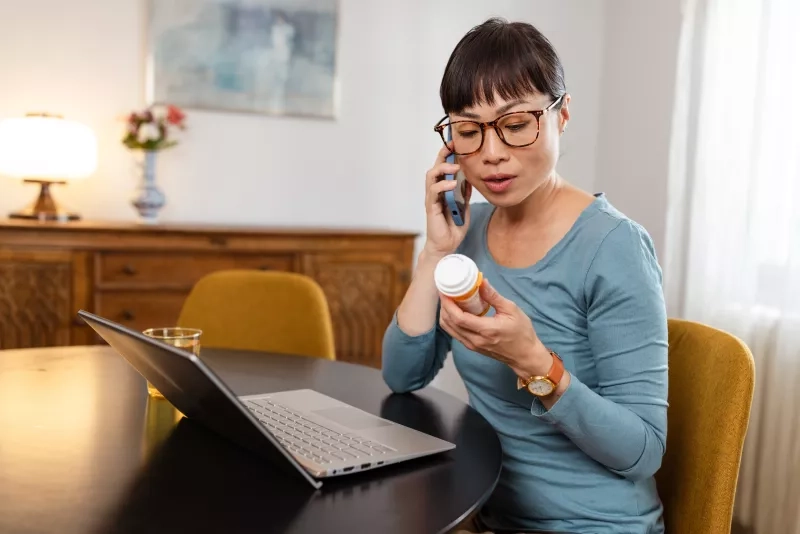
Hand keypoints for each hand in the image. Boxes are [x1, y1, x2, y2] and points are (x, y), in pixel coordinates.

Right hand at [422, 142, 472, 257]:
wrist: (446, 246)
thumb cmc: (453, 227)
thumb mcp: (464, 207)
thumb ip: (465, 193)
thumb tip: (470, 178)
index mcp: (444, 190)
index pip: (444, 167)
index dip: (449, 155)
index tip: (457, 143)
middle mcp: (436, 192)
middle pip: (436, 167)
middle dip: (443, 154)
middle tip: (453, 145)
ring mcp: (432, 199)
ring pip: (431, 176)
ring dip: (443, 169)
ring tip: (454, 168)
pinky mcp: (431, 207)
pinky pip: (434, 191)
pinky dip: (443, 185)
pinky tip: (452, 184)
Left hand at [438, 279, 552, 377]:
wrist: (524, 355)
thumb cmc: (521, 332)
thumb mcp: (511, 310)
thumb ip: (493, 296)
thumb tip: (480, 281)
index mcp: (486, 330)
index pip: (458, 318)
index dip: (448, 304)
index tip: (444, 291)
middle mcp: (475, 340)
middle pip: (450, 323)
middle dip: (444, 306)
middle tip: (445, 291)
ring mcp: (472, 345)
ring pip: (450, 329)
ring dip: (445, 314)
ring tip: (449, 299)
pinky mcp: (472, 347)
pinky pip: (455, 333)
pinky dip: (451, 321)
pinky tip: (455, 310)